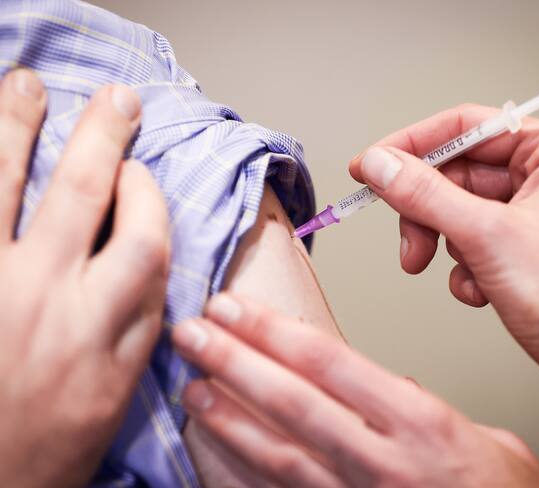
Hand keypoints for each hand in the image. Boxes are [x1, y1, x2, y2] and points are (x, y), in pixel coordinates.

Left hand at [0, 70, 169, 486]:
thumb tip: (143, 262)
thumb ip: (136, 323)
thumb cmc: (52, 446)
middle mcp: (53, 302)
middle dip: (105, 136)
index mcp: (109, 333)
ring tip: (28, 86)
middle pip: (86, 194)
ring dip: (19, 126)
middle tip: (118, 99)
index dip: (146, 197)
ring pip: (6, 184)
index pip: (146, 241)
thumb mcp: (119, 391)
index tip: (140, 177)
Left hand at [172, 293, 538, 486]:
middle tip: (192, 331)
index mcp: (422, 422)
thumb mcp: (494, 439)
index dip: (275, 333)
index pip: (332, 364)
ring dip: (228, 416)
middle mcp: (384, 460)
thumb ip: (428, 406)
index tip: (235, 308)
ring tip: (191, 384)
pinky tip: (216, 451)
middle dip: (236, 361)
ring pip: (279, 454)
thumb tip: (388, 382)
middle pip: (294, 401)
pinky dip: (247, 473)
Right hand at [348, 104, 538, 444]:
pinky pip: (470, 240)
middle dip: (427, 214)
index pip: (465, 127)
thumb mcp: (486, 238)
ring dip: (446, 245)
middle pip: (456, 174)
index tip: (372, 163)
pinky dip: (465, 267)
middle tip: (410, 243)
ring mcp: (533, 213)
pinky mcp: (522, 246)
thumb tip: (381, 164)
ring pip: (458, 210)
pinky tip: (481, 289)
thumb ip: (425, 195)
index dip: (412, 145)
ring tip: (459, 274)